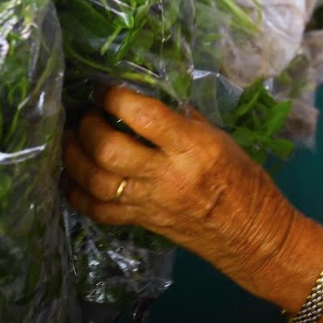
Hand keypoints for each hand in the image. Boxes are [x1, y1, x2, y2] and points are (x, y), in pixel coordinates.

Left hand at [62, 87, 298, 285]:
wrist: (251, 233)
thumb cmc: (243, 179)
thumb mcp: (220, 138)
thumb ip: (183, 119)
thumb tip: (151, 98)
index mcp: (193, 148)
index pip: (147, 117)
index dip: (118, 98)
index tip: (106, 88)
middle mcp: (167, 176)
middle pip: (111, 151)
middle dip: (89, 128)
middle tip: (87, 115)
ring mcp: (151, 202)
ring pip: (97, 182)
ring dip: (75, 158)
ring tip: (71, 139)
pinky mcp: (142, 222)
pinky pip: (99, 212)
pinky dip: (78, 194)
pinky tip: (72, 176)